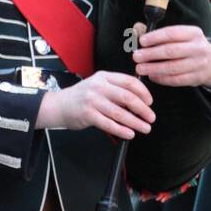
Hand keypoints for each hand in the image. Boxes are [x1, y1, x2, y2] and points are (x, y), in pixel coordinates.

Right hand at [36, 70, 153, 138]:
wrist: (60, 105)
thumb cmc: (82, 96)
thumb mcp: (99, 85)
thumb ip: (116, 89)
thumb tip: (140, 102)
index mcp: (104, 77)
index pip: (129, 82)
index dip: (143, 93)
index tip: (150, 102)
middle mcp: (98, 87)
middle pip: (127, 97)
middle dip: (143, 109)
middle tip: (151, 117)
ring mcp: (92, 101)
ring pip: (120, 113)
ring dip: (135, 122)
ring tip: (144, 128)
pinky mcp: (88, 115)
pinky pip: (109, 124)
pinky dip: (122, 130)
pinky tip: (129, 133)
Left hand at [131, 23, 210, 87]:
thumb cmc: (187, 46)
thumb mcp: (179, 36)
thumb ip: (157, 34)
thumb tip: (136, 28)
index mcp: (193, 33)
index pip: (172, 33)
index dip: (155, 37)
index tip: (142, 41)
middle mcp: (198, 47)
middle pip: (171, 51)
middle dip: (151, 54)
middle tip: (136, 57)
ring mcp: (199, 64)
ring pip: (173, 68)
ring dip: (154, 69)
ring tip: (140, 68)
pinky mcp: (197, 77)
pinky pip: (177, 80)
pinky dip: (162, 79)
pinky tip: (152, 76)